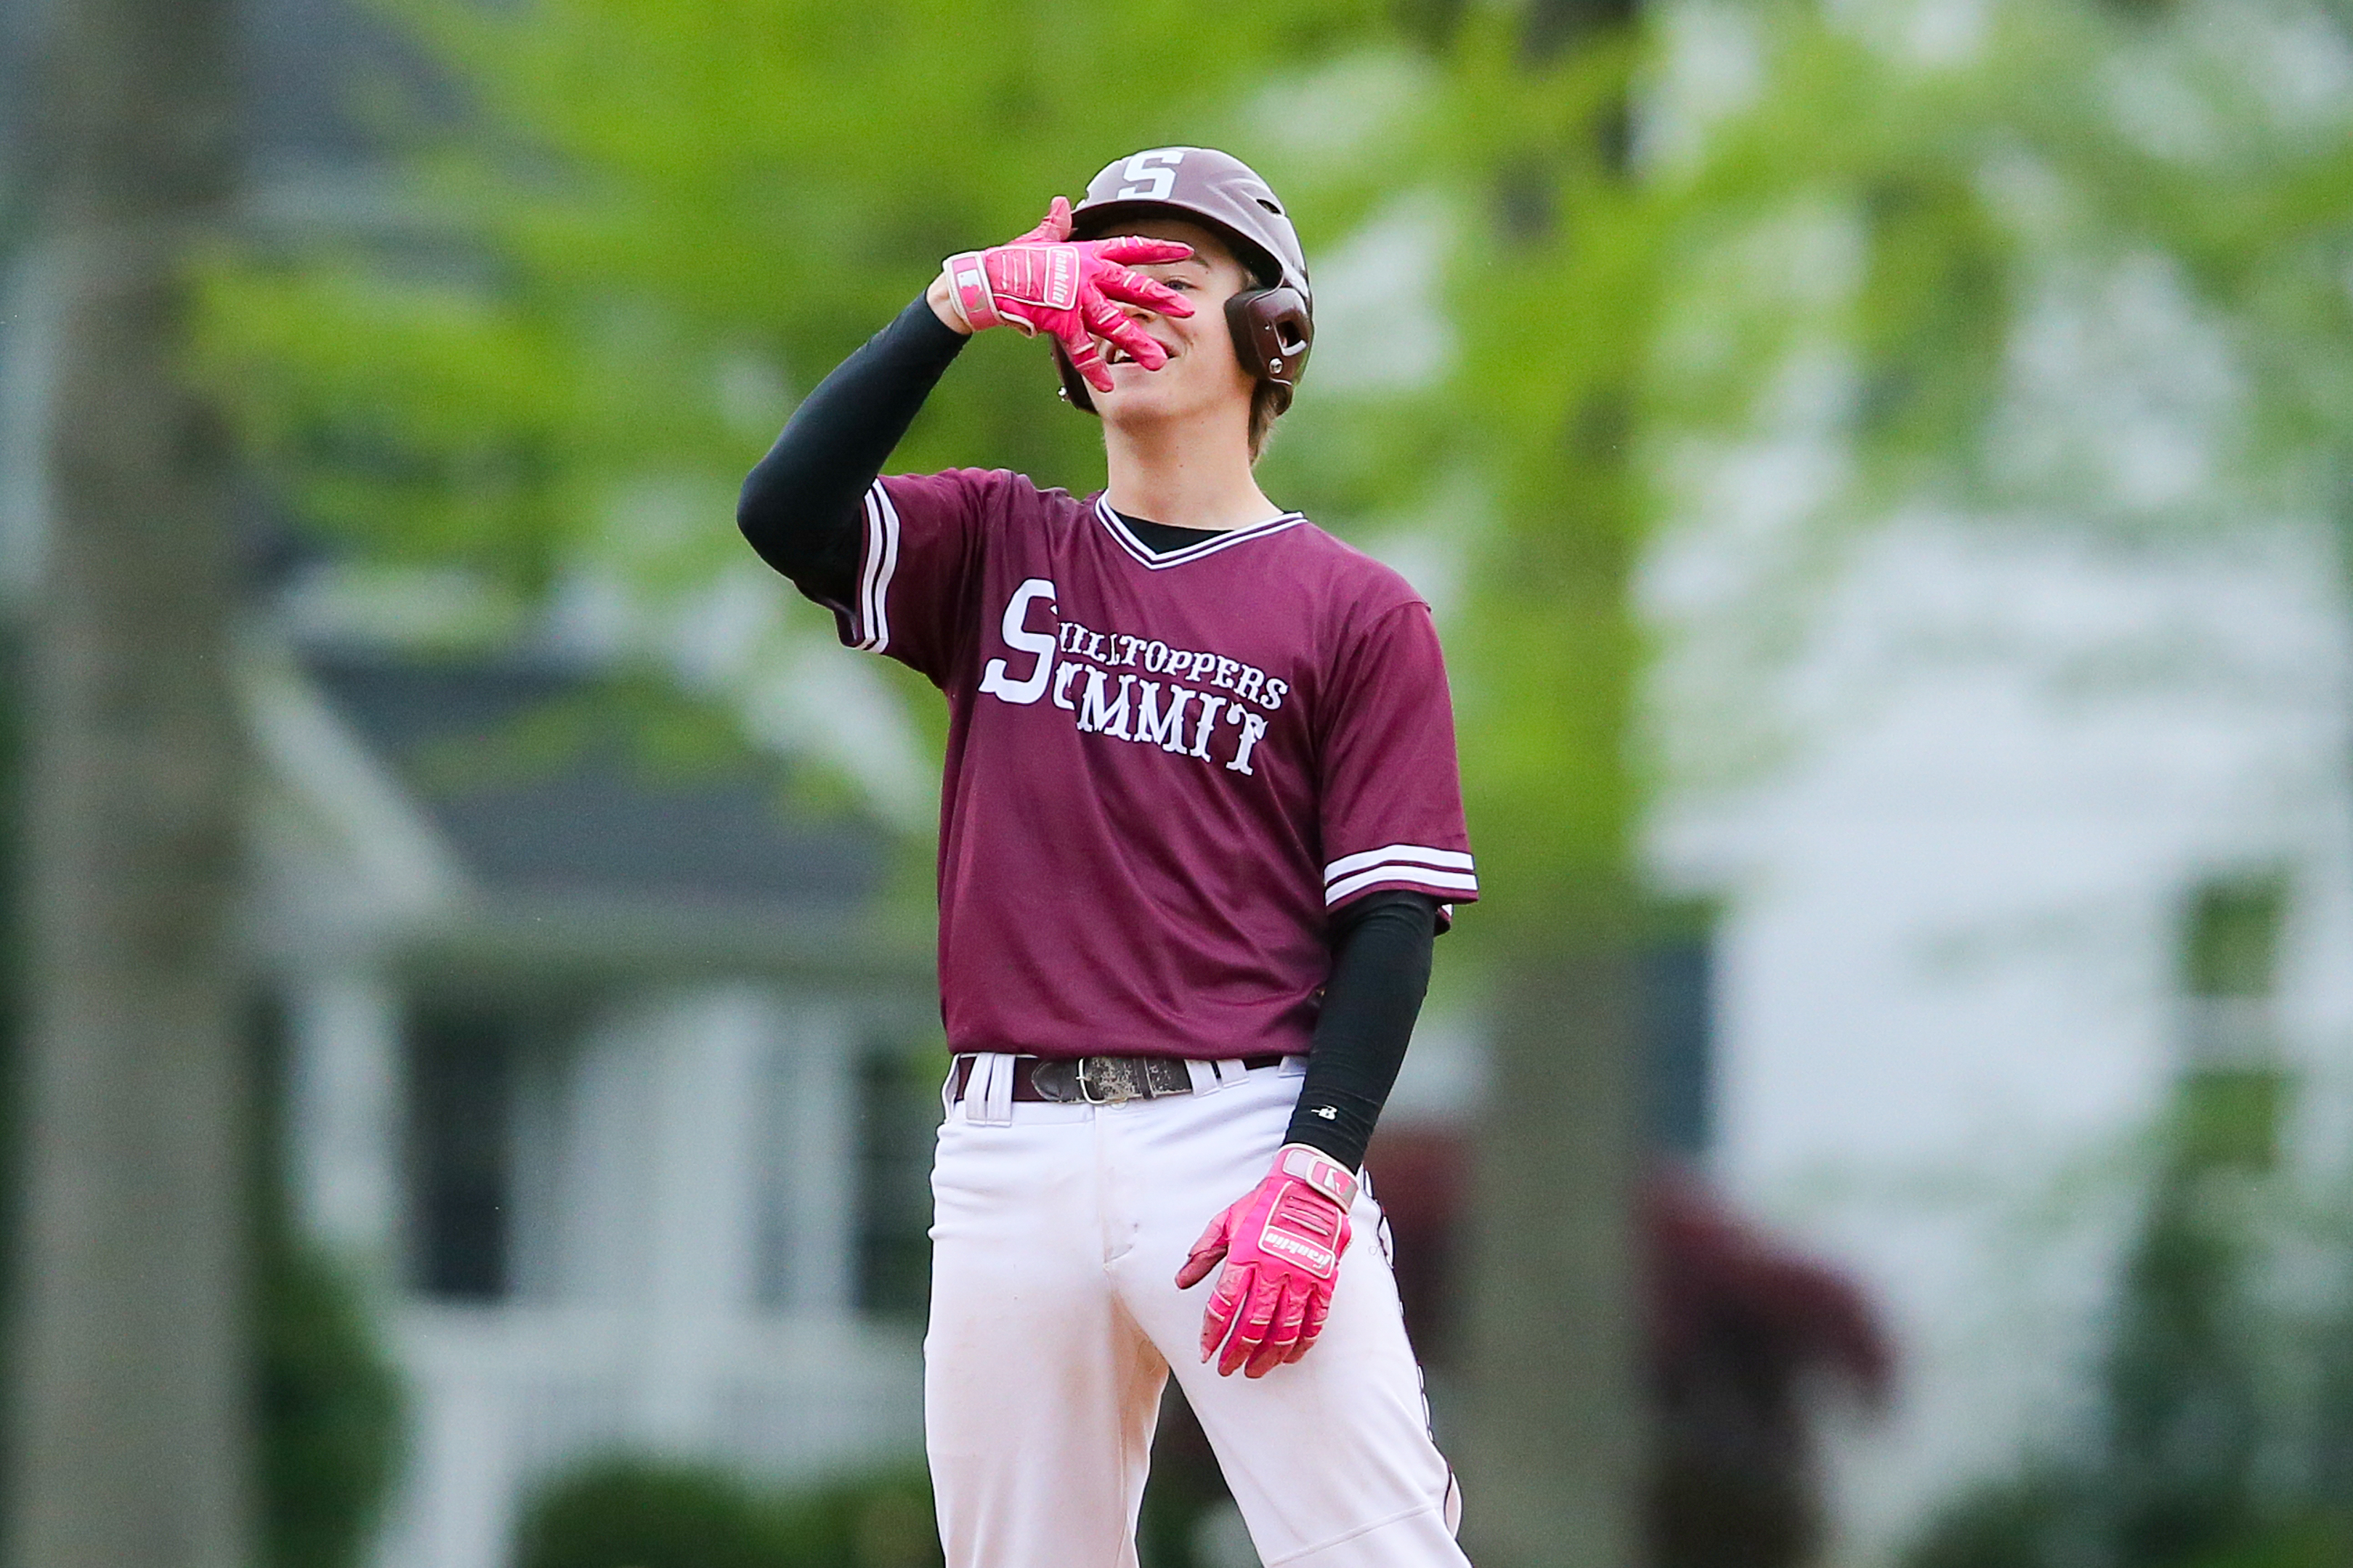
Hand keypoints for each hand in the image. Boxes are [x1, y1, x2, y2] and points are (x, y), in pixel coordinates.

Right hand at [939, 197, 1194, 392]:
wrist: (987, 280)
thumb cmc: (1012, 261)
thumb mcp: (1037, 239)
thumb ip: (1055, 225)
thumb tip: (1062, 204)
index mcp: (1087, 253)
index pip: (1130, 247)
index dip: (1159, 248)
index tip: (1186, 251)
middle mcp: (1087, 274)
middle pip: (1132, 285)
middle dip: (1161, 298)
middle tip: (1188, 310)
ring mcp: (1075, 298)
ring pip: (1115, 322)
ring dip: (1137, 342)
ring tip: (1159, 360)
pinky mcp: (1060, 320)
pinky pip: (1082, 349)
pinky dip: (1094, 369)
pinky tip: (1109, 386)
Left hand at [1175, 1144, 1356, 1377]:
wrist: (1310, 1187)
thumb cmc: (1265, 1203)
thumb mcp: (1226, 1220)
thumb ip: (1203, 1252)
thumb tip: (1181, 1281)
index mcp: (1245, 1254)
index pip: (1224, 1304)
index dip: (1213, 1332)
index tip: (1206, 1352)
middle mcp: (1273, 1269)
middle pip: (1253, 1324)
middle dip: (1237, 1352)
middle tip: (1227, 1369)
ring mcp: (1301, 1276)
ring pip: (1284, 1329)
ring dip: (1267, 1355)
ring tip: (1255, 1371)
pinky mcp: (1324, 1280)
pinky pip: (1314, 1321)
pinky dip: (1302, 1343)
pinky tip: (1289, 1356)